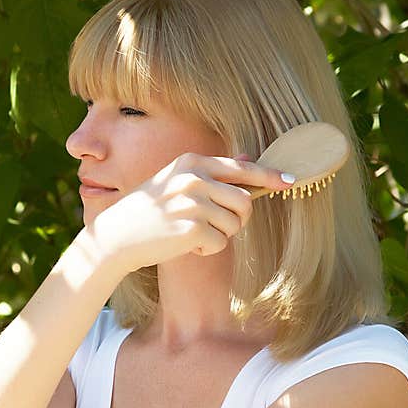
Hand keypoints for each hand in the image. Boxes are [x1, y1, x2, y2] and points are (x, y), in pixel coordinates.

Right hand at [89, 153, 294, 272]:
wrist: (116, 237)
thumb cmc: (147, 211)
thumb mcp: (176, 181)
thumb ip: (212, 172)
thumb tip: (249, 158)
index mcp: (192, 162)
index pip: (241, 169)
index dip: (270, 177)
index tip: (291, 182)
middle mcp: (194, 177)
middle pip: (245, 202)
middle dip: (235, 219)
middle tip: (210, 226)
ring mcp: (193, 201)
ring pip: (234, 225)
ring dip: (218, 235)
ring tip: (190, 232)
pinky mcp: (191, 227)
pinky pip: (219, 243)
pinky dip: (205, 249)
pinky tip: (182, 244)